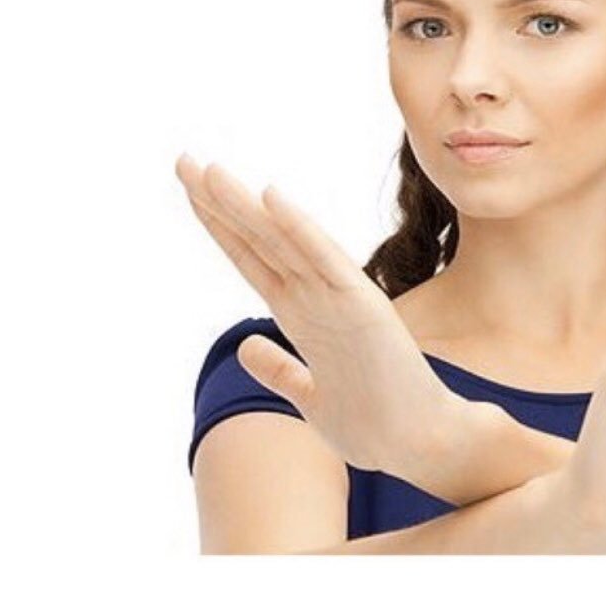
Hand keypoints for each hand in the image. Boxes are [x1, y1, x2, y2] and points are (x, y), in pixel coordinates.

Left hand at [174, 153, 466, 475]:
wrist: (422, 444)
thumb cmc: (374, 422)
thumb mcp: (310, 398)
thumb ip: (278, 369)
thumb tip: (243, 345)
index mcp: (302, 315)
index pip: (252, 257)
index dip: (219, 223)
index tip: (189, 188)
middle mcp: (317, 298)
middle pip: (259, 240)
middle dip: (220, 201)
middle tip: (182, 160)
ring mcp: (341, 299)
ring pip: (284, 242)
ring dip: (246, 206)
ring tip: (209, 170)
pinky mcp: (365, 309)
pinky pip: (326, 262)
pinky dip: (300, 229)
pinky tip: (273, 197)